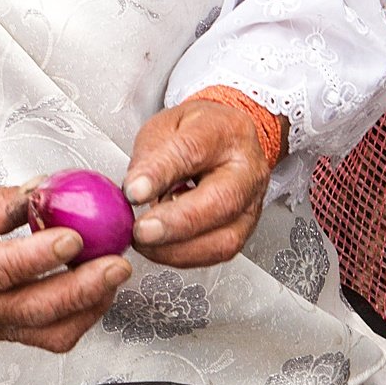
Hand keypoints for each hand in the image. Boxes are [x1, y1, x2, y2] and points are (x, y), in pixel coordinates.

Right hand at [0, 185, 129, 353]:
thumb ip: (1, 202)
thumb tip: (47, 193)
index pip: (1, 269)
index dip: (41, 257)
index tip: (74, 237)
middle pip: (35, 310)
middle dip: (83, 289)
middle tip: (117, 264)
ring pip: (50, 332)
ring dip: (89, 307)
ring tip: (113, 273)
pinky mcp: (6, 332)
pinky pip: (50, 335)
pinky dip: (81, 316)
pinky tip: (96, 288)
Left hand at [123, 95, 281, 267]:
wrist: (229, 141)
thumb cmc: (198, 132)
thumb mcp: (165, 127)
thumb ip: (149, 157)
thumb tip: (134, 191)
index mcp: (224, 132)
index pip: (192, 151)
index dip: (160, 174)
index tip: (134, 191)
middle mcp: (247, 169)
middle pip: (221, 201)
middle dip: (176, 223)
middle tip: (142, 231)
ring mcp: (251, 203)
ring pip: (224, 238)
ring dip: (178, 249)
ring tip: (145, 242)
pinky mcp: (245, 230)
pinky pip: (218, 252)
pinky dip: (184, 256)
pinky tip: (162, 248)